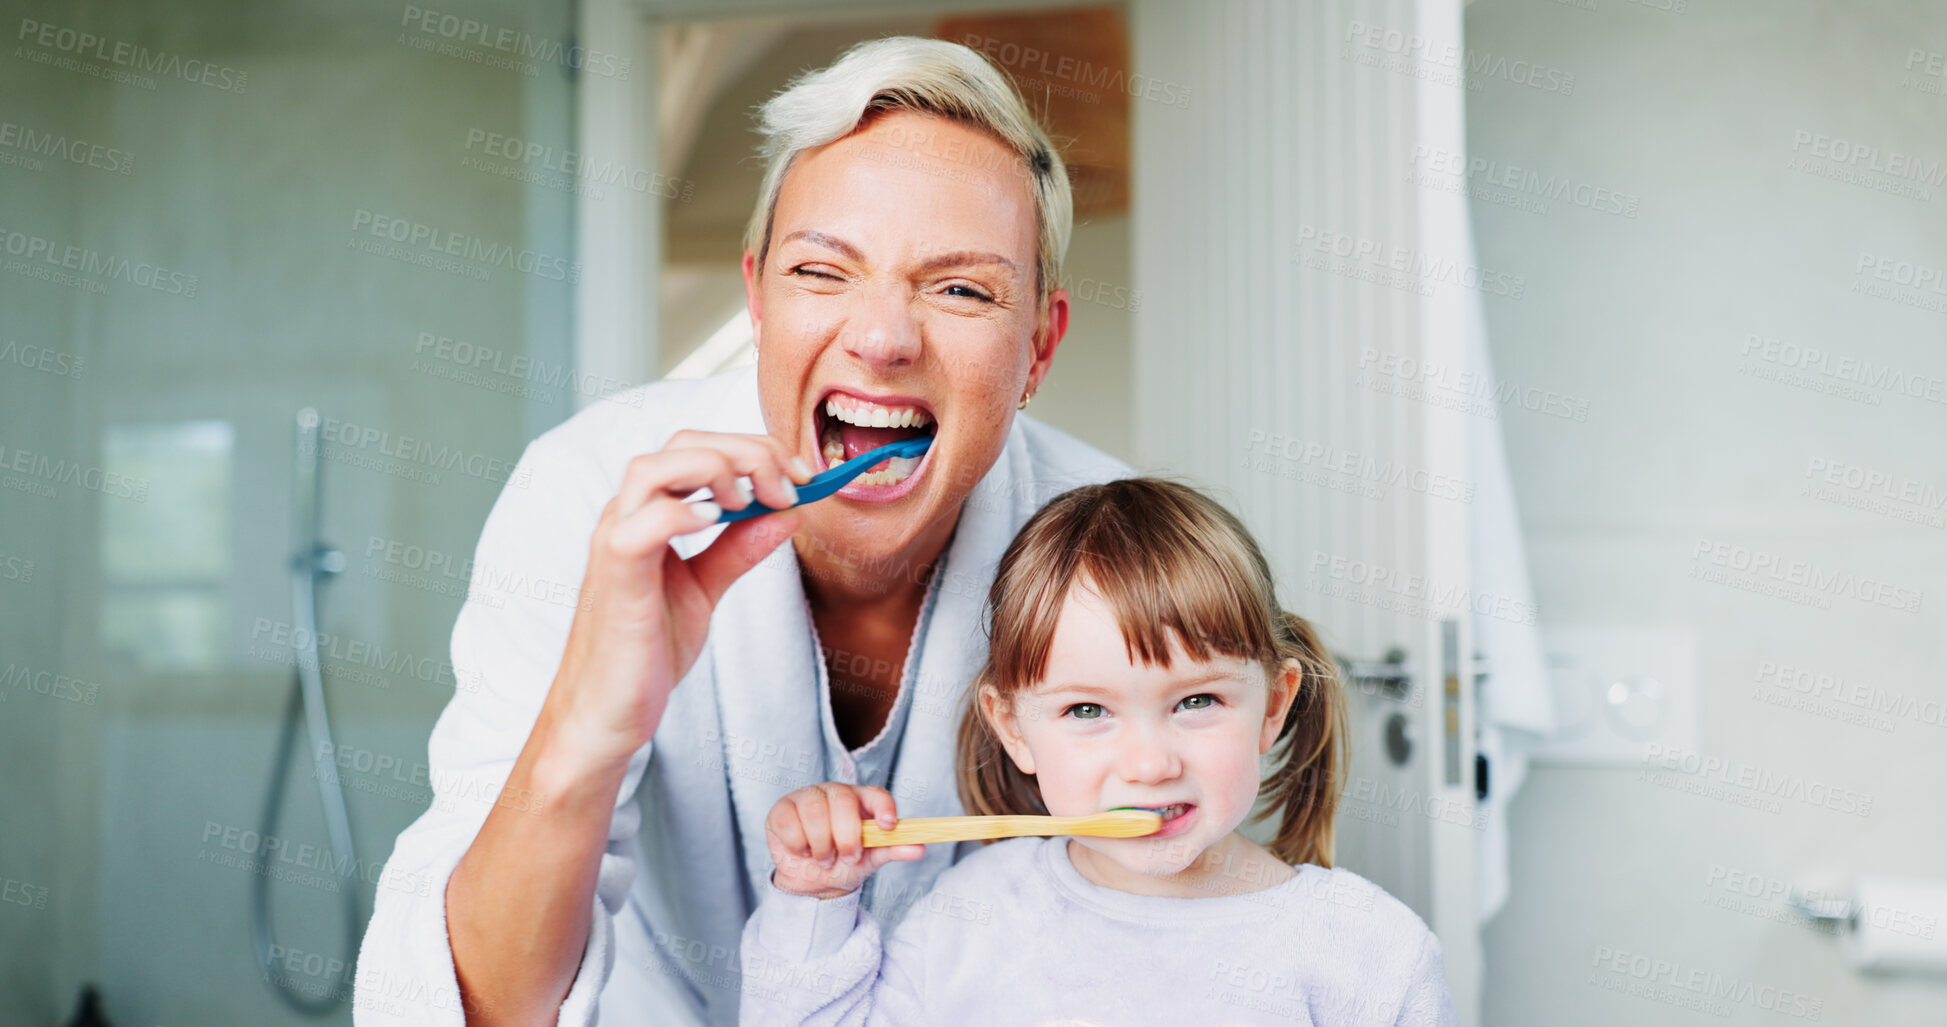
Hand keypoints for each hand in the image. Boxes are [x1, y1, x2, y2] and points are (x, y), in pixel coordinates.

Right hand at [541, 431, 812, 771]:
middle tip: (793, 485)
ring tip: (755, 501)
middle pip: (681, 445)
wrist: (606, 713)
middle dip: (748, 452)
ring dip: (716, 470)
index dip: (756, 450)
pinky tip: (720, 521)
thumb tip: (787, 513)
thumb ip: (739, 550)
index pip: (698, 448)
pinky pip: (641, 524)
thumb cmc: (644, 653)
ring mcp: (614, 542)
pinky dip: (683, 512)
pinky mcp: (615, 576)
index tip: (804, 477)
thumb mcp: (704, 591)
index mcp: (647, 513)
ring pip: (653, 468)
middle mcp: (626, 516)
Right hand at [766, 784, 926, 898]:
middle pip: (843, 800)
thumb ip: (893, 849)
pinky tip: (803, 851)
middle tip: (847, 857)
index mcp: (861, 800)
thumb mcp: (871, 859)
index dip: (883, 806)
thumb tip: (920, 849)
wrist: (812, 879)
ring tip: (824, 859)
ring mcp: (806, 797)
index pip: (876, 794)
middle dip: (846, 835)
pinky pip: (788, 821)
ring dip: (821, 843)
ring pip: (814, 810)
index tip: (888, 826)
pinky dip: (798, 843)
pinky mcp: (781, 809)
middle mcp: (834, 793)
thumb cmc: (845, 862)